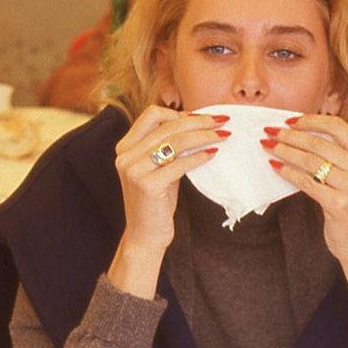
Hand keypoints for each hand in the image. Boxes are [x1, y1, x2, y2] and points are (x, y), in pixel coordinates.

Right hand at [110, 107, 226, 282]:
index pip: (151, 115)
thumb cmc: (155, 201)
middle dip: (199, 121)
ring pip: (175, 140)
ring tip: (222, 136)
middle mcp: (125, 155)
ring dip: (204, 136)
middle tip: (222, 122)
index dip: (179, 112)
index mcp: (124, 147)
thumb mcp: (157, 168)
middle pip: (168, 126)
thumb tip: (194, 122)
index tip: (203, 118)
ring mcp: (133, 170)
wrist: (145, 235)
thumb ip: (166, 146)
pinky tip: (213, 155)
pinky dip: (199, 157)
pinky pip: (179, 163)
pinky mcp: (146, 184)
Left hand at [263, 114, 347, 291]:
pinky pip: (306, 182)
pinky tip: (275, 167)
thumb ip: (338, 155)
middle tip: (270, 133)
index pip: (338, 127)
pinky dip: (288, 172)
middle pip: (319, 143)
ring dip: (285, 152)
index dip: (311, 120)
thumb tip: (300, 133)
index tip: (289, 121)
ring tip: (268, 147)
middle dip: (290, 136)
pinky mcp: (339, 203)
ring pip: (310, 161)